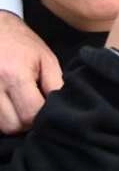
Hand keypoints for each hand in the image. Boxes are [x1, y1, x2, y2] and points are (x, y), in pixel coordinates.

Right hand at [0, 11, 61, 132]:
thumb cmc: (22, 44)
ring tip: (19, 104)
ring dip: (12, 121)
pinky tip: (8, 104)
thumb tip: (61, 108)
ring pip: (0, 126)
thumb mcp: (46, 59)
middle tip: (33, 108)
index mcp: (14, 75)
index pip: (30, 114)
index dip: (42, 116)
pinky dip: (1, 117)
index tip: (47, 108)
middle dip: (26, 122)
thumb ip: (55, 84)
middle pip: (12, 126)